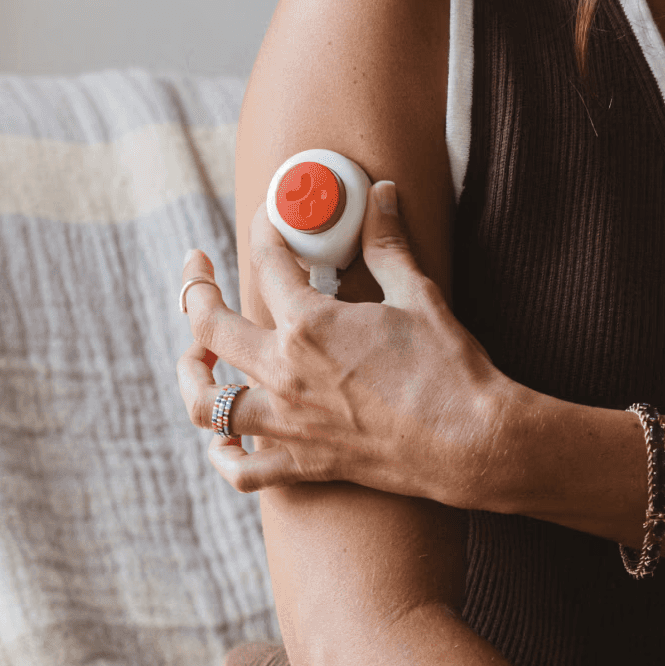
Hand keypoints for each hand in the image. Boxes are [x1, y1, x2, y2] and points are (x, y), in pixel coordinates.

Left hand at [177, 182, 510, 502]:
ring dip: (192, 375)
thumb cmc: (449, 369)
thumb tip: (382, 196)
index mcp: (310, 325)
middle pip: (210, 327)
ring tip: (196, 357)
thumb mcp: (417, 295)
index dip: (268, 229)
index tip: (274, 218)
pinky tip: (223, 440)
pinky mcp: (306, 463)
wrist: (472, 442)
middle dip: (196, 289)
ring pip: (206, 405)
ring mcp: (289, 422)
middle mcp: (285, 373)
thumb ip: (388, 245)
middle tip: (199, 270)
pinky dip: (223, 455)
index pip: (269, 262)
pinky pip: (243, 469)